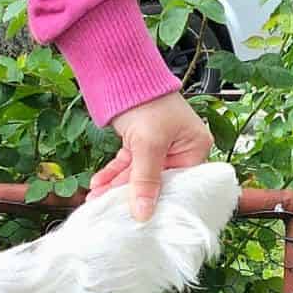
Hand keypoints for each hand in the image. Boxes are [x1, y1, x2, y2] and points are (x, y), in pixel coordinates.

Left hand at [91, 91, 213, 221]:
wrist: (125, 76)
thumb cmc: (147, 103)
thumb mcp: (148, 145)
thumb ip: (144, 180)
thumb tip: (143, 213)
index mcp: (196, 147)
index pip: (178, 183)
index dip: (156, 200)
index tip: (136, 216)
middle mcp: (181, 148)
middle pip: (156, 181)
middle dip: (129, 194)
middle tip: (108, 208)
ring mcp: (160, 147)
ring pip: (138, 174)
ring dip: (116, 185)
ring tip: (96, 198)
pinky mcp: (141, 144)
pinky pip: (128, 165)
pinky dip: (113, 173)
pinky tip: (98, 183)